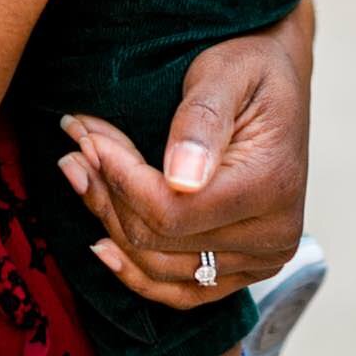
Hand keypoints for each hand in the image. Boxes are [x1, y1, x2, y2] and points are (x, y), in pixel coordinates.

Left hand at [55, 0, 313, 307]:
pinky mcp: (244, 269)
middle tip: (75, 144)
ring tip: (78, 174)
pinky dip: (139, 274)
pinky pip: (184, 291)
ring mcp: (260, 261)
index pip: (173, 210)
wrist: (280, 77)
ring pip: (162, 270)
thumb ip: (201, 120)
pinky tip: (104, 245)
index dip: (120, 179)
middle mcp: (273, 237)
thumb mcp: (225, 71)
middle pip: (161, 242)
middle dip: (107, 192)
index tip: (86, 136)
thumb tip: (180, 180)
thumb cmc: (250, 64)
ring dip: (110, 224)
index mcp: (270, 186)